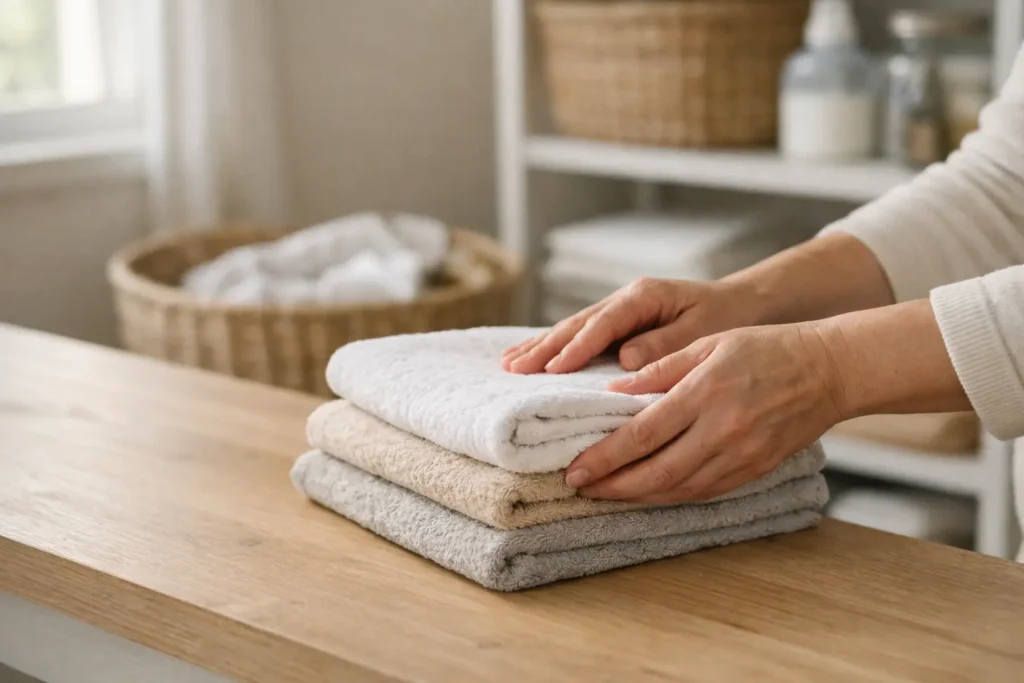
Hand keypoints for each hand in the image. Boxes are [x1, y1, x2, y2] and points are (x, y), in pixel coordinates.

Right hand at [502, 277, 761, 374]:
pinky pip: (579, 336)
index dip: (577, 346)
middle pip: (577, 323)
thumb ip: (664, 344)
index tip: (553, 368)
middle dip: (545, 346)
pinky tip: (528, 357)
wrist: (740, 305)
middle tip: (515, 369)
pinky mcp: (616, 324)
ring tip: (508, 364)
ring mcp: (617, 310)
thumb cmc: (724, 318)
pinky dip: (553, 347)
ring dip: (540, 346)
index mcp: (644, 296)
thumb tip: (625, 359)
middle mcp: (624, 299)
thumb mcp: (701, 331)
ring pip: (571, 328)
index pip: (604, 323)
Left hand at [563, 322, 844, 502]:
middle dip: (613, 486)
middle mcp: (721, 430)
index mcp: (705, 393)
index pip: (642, 434)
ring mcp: (741, 455)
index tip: (575, 468)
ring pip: (679, 489)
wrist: (829, 370)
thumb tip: (613, 388)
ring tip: (606, 494)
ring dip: (638, 497)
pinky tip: (648, 493)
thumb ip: (661, 369)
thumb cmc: (765, 348)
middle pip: (656, 473)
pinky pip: (705, 492)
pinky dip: (672, 497)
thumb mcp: (709, 344)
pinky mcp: (755, 469)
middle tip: (579, 488)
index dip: (605, 457)